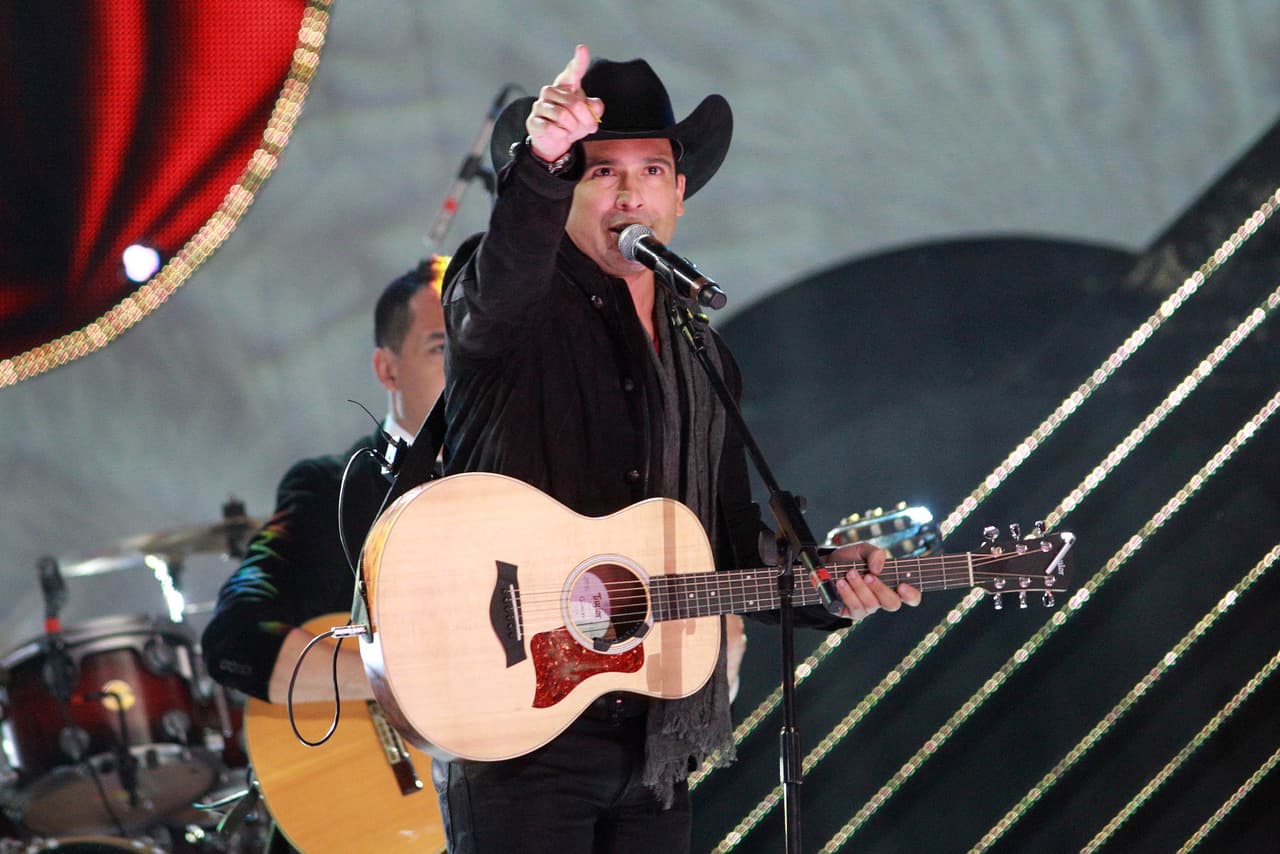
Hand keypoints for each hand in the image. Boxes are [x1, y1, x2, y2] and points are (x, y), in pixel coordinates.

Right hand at [526, 44, 604, 162]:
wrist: (554, 142)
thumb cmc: (571, 123)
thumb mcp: (588, 117)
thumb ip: (595, 109)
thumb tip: (594, 106)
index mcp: (566, 86)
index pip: (573, 71)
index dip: (579, 60)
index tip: (582, 49)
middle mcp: (551, 91)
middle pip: (575, 103)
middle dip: (585, 120)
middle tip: (586, 127)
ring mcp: (540, 105)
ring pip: (563, 116)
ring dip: (572, 129)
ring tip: (571, 130)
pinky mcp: (533, 120)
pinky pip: (552, 128)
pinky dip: (561, 135)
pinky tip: (559, 134)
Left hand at [828, 542, 921, 621]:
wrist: (826, 565)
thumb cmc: (850, 559)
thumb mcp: (863, 550)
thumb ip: (875, 553)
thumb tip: (878, 568)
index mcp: (892, 585)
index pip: (911, 597)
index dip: (911, 595)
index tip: (902, 586)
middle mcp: (881, 599)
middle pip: (892, 604)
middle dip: (880, 589)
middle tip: (868, 576)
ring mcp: (867, 608)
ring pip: (871, 605)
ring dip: (860, 588)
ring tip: (849, 573)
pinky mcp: (850, 613)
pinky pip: (854, 608)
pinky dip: (847, 593)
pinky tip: (840, 582)